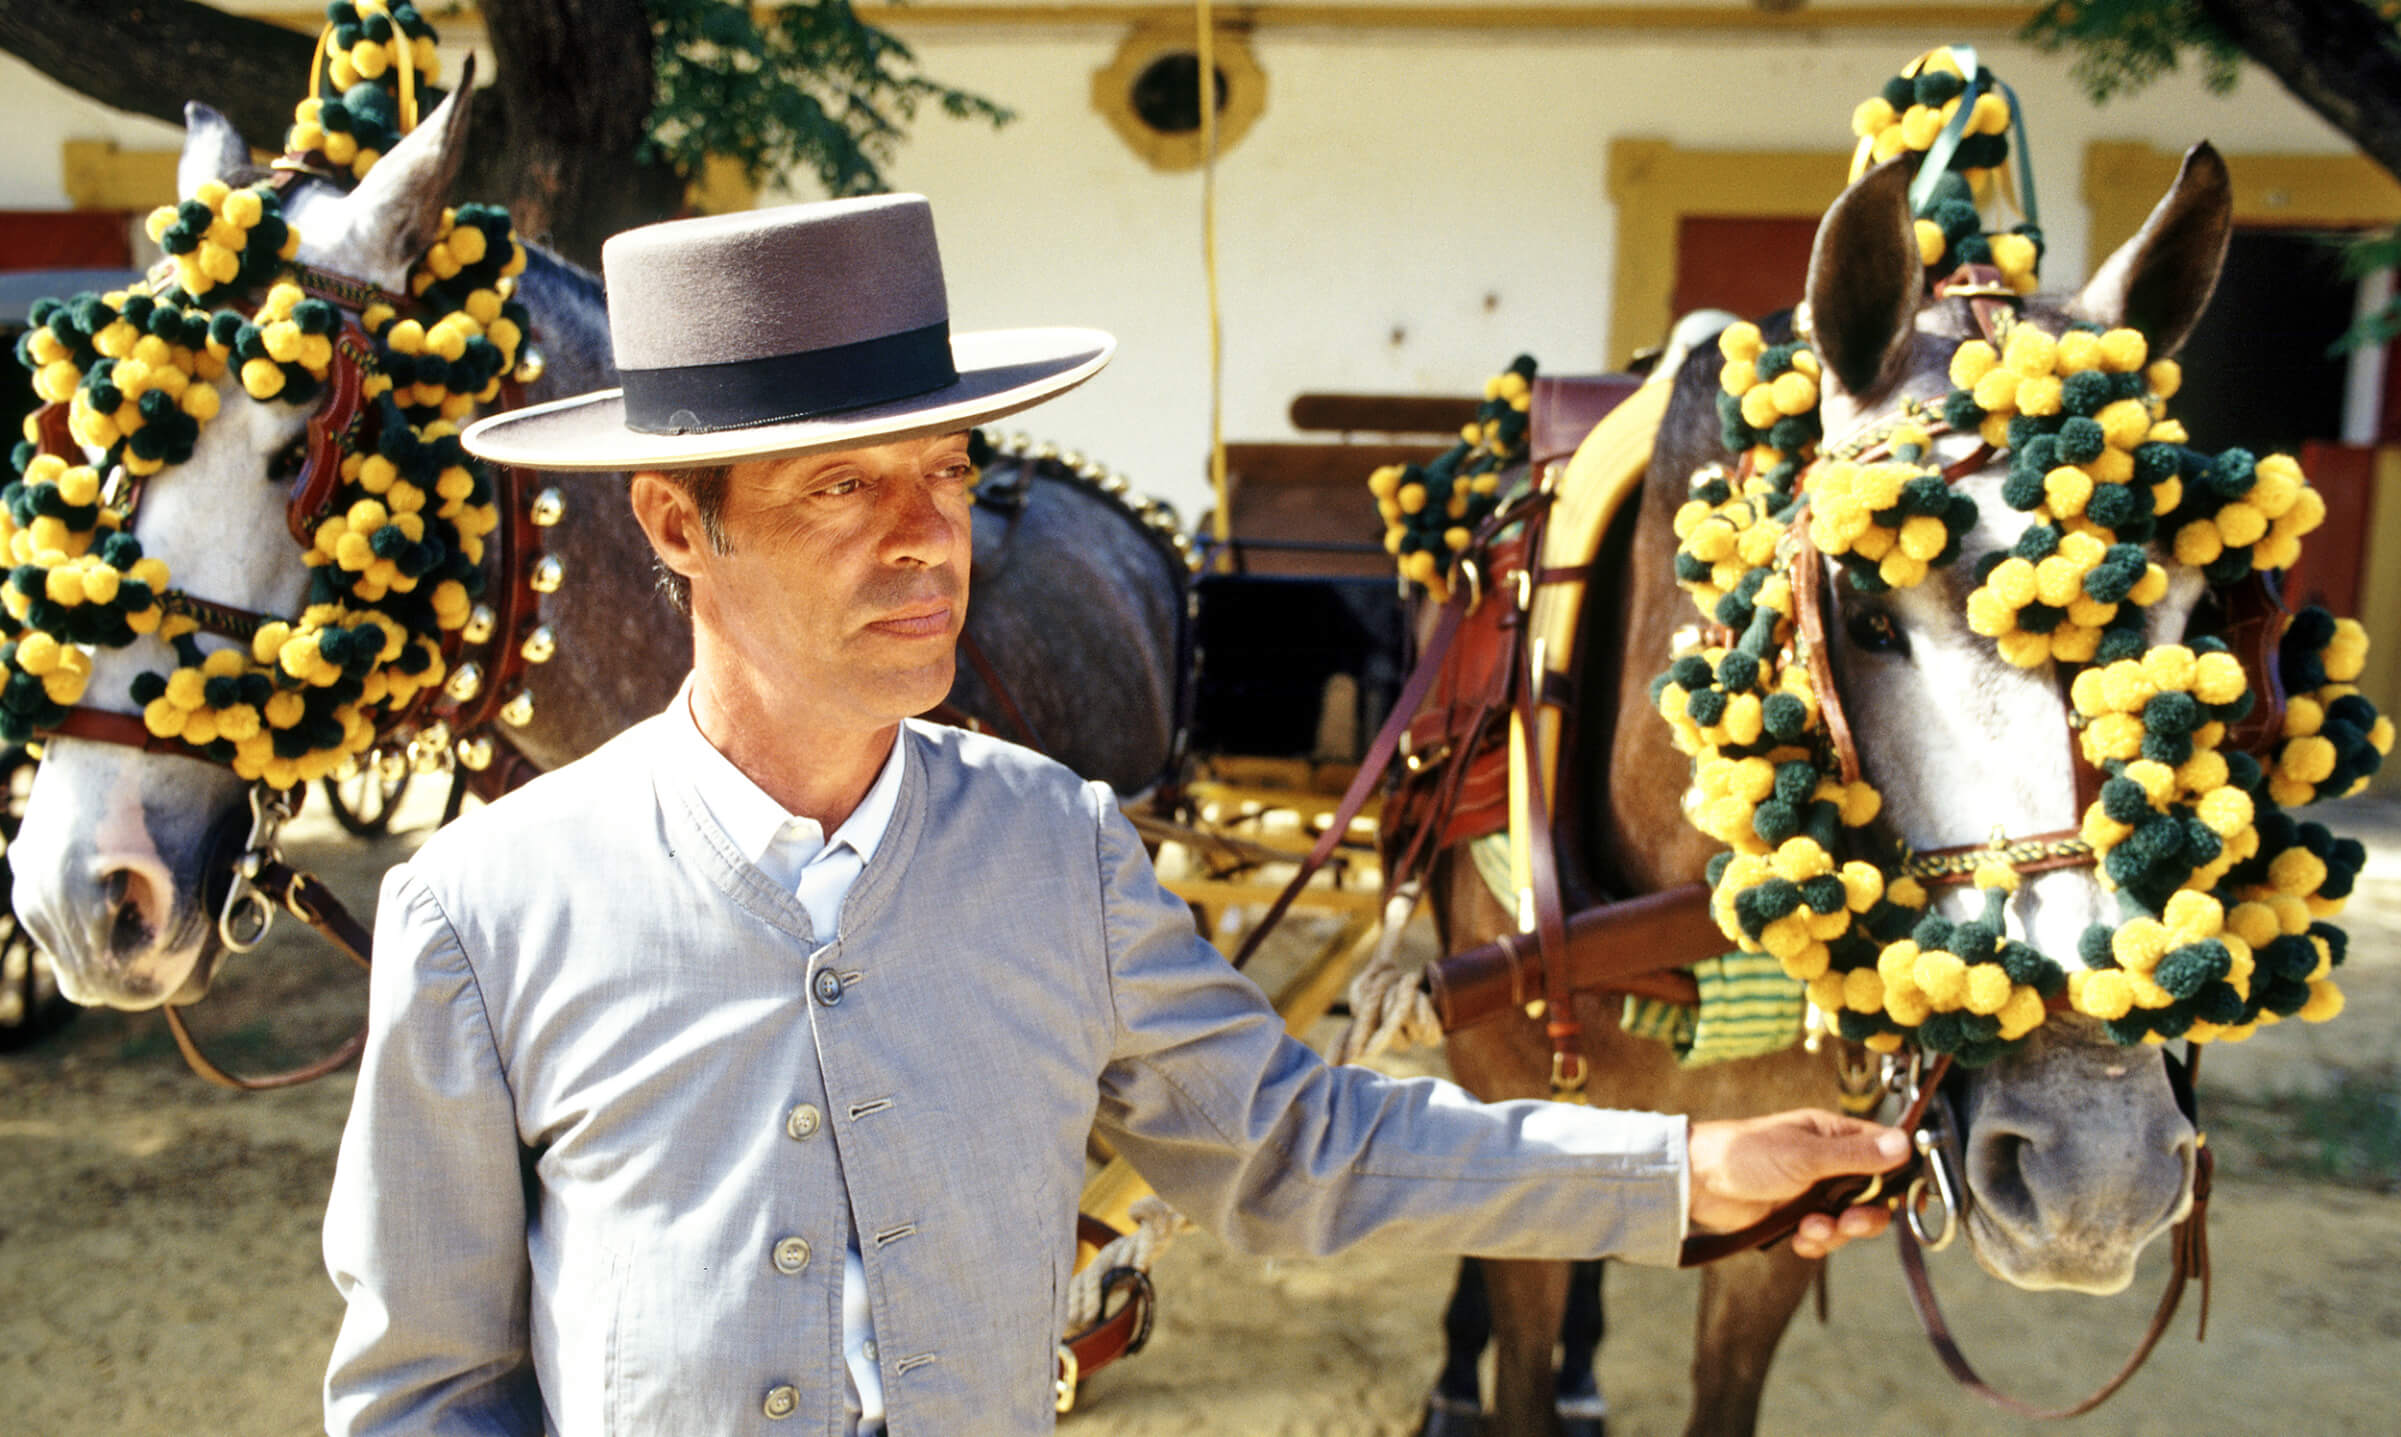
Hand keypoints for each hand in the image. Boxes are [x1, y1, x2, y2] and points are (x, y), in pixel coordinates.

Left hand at [1686, 1109, 1910, 1259]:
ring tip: (1809, 1228)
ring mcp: (1813, 1192)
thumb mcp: (1806, 1154)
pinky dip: (1815, 1243)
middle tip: (1847, 1222)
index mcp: (1833, 1135)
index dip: (1897, 1176)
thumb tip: (1904, 1144)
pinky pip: (1823, 1237)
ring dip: (1835, 1231)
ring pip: (1848, 1221)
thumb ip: (1856, 1155)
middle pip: (1872, 1196)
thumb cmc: (1746, 1153)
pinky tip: (1797, 1238)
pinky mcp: (1795, 1217)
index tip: (1903, 1198)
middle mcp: (1829, 1163)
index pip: (1883, 1153)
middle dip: (1865, 1215)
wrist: (1698, 1181)